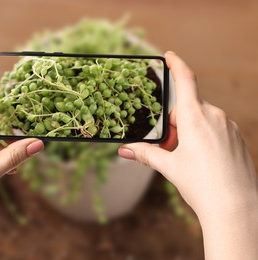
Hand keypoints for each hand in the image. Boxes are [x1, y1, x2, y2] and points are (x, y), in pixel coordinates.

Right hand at [119, 51, 257, 258]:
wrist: (235, 207)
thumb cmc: (201, 185)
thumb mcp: (169, 166)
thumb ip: (146, 154)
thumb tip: (125, 150)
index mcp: (195, 118)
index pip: (186, 80)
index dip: (176, 64)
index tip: (169, 55)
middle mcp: (215, 116)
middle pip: (188, 107)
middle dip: (175, 122)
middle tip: (168, 146)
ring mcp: (229, 127)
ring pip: (202, 119)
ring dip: (190, 130)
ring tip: (186, 157)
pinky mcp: (237, 137)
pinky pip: (216, 128)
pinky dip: (205, 137)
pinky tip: (203, 160)